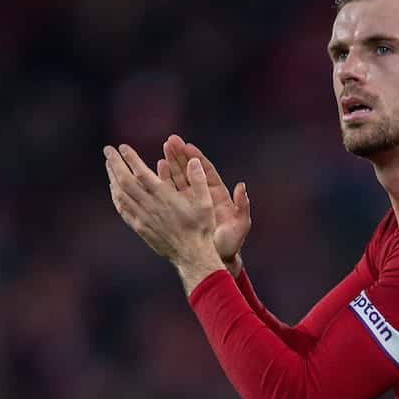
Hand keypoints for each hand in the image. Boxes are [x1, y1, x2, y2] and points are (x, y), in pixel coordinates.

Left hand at [105, 143, 223, 292]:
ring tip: (109, 165)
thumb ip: (199, 180)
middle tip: (107, 151)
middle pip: (125, 182)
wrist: (191, 255)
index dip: (130, 158)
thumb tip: (193, 160)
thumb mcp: (206, 203)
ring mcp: (142, 218)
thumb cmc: (201, 229)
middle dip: (115, 164)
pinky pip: (123, 209)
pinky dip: (116, 196)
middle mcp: (150, 206)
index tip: (122, 147)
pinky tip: (114, 189)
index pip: (141, 173)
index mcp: (165, 197)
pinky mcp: (140, 227)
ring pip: (121, 195)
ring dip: (112, 178)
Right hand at [161, 134, 250, 275]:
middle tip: (171, 140)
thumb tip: (242, 187)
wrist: (217, 258)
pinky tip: (156, 168)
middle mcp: (203, 195)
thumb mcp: (240, 224)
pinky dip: (164, 180)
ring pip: (179, 178)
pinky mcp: (180, 210)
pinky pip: (171, 192)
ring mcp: (191, 202)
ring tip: (163, 148)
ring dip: (171, 163)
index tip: (188, 146)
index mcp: (218, 195)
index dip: (197, 158)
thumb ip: (243, 206)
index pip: (206, 171)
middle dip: (181, 155)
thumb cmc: (231, 243)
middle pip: (191, 170)